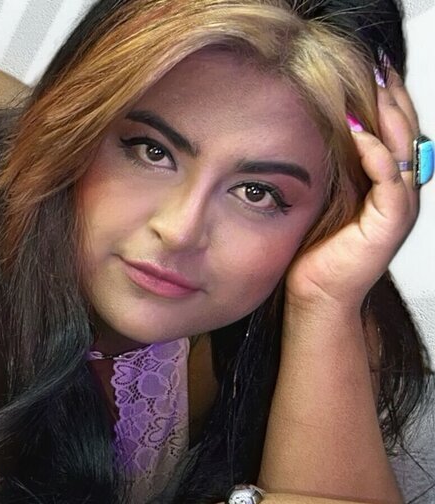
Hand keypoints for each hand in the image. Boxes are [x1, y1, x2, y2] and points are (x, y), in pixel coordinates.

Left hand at [285, 65, 420, 309]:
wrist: (314, 294)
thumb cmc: (313, 248)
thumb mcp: (324, 195)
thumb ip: (331, 165)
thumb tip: (315, 127)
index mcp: (387, 183)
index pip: (397, 131)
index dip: (389, 100)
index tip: (374, 69)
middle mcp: (401, 192)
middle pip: (409, 134)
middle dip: (395, 99)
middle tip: (380, 68)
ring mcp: (400, 208)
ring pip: (406, 151)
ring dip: (390, 119)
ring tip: (374, 89)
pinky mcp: (391, 224)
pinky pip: (391, 181)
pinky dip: (376, 154)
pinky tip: (359, 134)